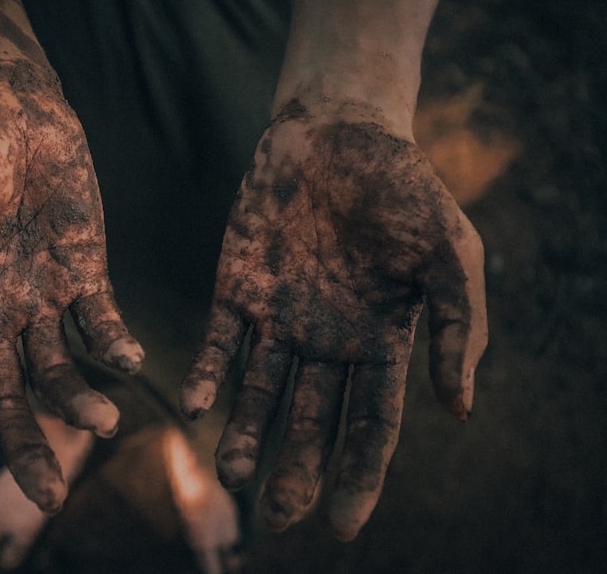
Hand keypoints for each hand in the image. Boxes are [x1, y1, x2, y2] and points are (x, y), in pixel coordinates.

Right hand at [0, 42, 143, 515]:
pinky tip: (130, 364)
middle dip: (26, 450)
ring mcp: (38, 298)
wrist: (6, 104)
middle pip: (8, 400)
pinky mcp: (84, 272)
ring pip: (58, 372)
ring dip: (80, 403)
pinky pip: (101, 324)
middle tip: (49, 497)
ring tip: (106, 423)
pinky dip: (116, 348)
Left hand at [180, 99, 486, 539]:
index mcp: (381, 342)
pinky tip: (194, 405)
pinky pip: (218, 344)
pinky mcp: (235, 290)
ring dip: (244, 434)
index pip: (370, 426)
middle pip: (309, 421)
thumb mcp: (453, 253)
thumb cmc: (405, 189)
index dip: (358, 476)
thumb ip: (462, 327)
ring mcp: (278, 319)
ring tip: (231, 475)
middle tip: (277, 516)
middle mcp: (326, 343)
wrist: (340, 130)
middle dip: (294, 468)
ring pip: (258, 393)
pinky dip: (206, 374)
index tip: (340, 524)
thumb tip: (458, 411)